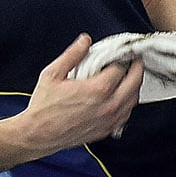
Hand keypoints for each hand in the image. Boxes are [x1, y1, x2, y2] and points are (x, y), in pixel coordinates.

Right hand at [16, 34, 143, 155]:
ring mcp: (110, 120)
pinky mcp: (107, 130)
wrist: (38, 135)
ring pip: (134, 100)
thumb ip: (72, 55)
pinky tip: (121, 96)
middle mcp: (108, 106)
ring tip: (128, 76)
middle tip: (134, 60)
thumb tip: (85, 41)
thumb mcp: (53, 74)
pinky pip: (127, 114)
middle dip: (136, 68)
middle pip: (135, 82)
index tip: (120, 52)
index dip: (121, 57)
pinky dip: (128, 103)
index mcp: (97, 90)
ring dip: (134, 86)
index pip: (121, 68)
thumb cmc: (43, 108)